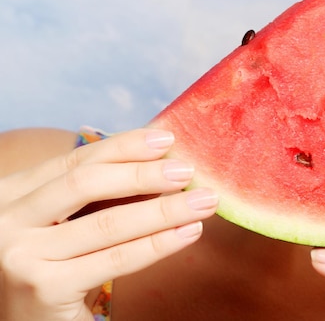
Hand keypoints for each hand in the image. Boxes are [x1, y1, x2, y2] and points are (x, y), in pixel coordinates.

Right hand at [0, 128, 217, 320]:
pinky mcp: (44, 289)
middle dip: (144, 173)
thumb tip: (157, 161)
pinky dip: (159, 243)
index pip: (75, 160)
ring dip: (165, 209)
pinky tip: (189, 232)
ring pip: (108, 222)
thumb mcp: (59, 222)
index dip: (123, 147)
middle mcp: (7, 220)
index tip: (165, 138)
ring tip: (203, 201)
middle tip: (188, 170)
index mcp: (13, 194)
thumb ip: (91, 194)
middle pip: (86, 183)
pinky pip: (117, 259)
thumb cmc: (49, 267)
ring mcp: (20, 256)